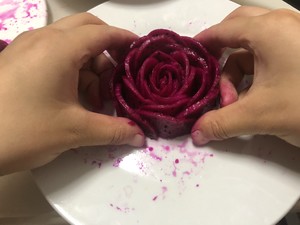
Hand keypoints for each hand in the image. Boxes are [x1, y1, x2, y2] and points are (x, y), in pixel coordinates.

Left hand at [0, 13, 144, 174]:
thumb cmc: (22, 130)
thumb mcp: (74, 131)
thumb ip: (113, 130)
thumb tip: (140, 136)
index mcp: (59, 48)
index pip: (103, 33)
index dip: (125, 40)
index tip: (140, 51)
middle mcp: (43, 39)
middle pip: (87, 30)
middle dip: (107, 50)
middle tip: (118, 76)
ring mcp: (27, 48)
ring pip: (71, 44)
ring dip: (89, 67)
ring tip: (94, 101)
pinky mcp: (18, 60)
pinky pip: (54, 55)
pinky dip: (71, 71)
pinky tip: (72, 99)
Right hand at [191, 6, 299, 146]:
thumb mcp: (260, 114)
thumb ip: (221, 123)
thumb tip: (197, 133)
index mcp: (268, 31)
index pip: (223, 30)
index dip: (202, 43)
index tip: (189, 56)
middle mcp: (281, 27)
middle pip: (238, 30)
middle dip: (220, 54)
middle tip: (210, 76)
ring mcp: (294, 38)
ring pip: (252, 48)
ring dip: (237, 73)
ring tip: (233, 102)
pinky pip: (268, 57)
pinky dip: (253, 76)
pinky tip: (250, 99)